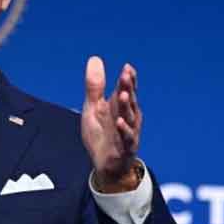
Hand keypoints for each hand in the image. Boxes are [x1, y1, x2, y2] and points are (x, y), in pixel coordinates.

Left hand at [81, 56, 141, 191]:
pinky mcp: (125, 147)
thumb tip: (95, 59)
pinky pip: (127, 138)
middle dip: (128, 87)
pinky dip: (124, 130)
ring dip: (127, 106)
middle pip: (129, 100)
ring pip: (129, 116)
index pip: (125, 89)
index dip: (127, 79)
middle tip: (126, 74)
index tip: (127, 67)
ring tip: (124, 94)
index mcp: (119, 106)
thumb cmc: (101, 134)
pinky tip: (119, 122)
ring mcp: (128, 131)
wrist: (105, 164)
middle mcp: (127, 116)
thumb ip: (94, 86)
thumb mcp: (93, 107)